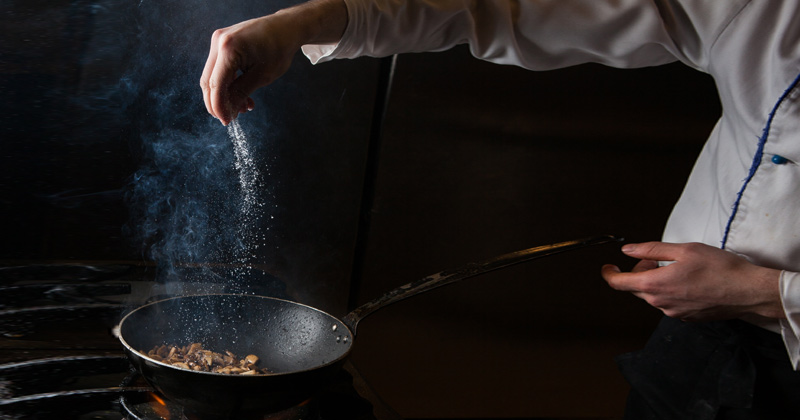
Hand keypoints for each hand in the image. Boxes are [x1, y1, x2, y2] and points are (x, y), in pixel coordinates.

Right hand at [200, 0, 347, 124]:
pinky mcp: (222, 43)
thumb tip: (227, 111)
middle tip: (232, 117)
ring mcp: (218, 41)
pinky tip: (243, 95)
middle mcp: (219, 42)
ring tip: (244, 106)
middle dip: (219, 103)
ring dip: (225, 95)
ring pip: (213, 76)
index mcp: (228, 48)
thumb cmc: (279, 49)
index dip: (219, 107)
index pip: (216, 85)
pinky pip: (219, 68)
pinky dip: (228, 83)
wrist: (286, 28)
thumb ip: (241, 93)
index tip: (227, 122)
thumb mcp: (262, 76)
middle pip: (209, 81)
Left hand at [601, 241, 783, 320]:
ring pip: (653, 296)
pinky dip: (669, 290)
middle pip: (636, 288)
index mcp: (656, 285)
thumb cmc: (720, 268)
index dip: (609, 275)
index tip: (607, 268)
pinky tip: (686, 280)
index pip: (620, 284)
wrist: (747, 291)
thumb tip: (628, 250)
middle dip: (639, 272)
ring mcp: (673, 312)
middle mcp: (661, 303)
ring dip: (655, 281)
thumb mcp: (683, 250)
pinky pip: (668, 303)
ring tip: (674, 267)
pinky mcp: (686, 317)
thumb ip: (651, 250)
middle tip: (655, 258)